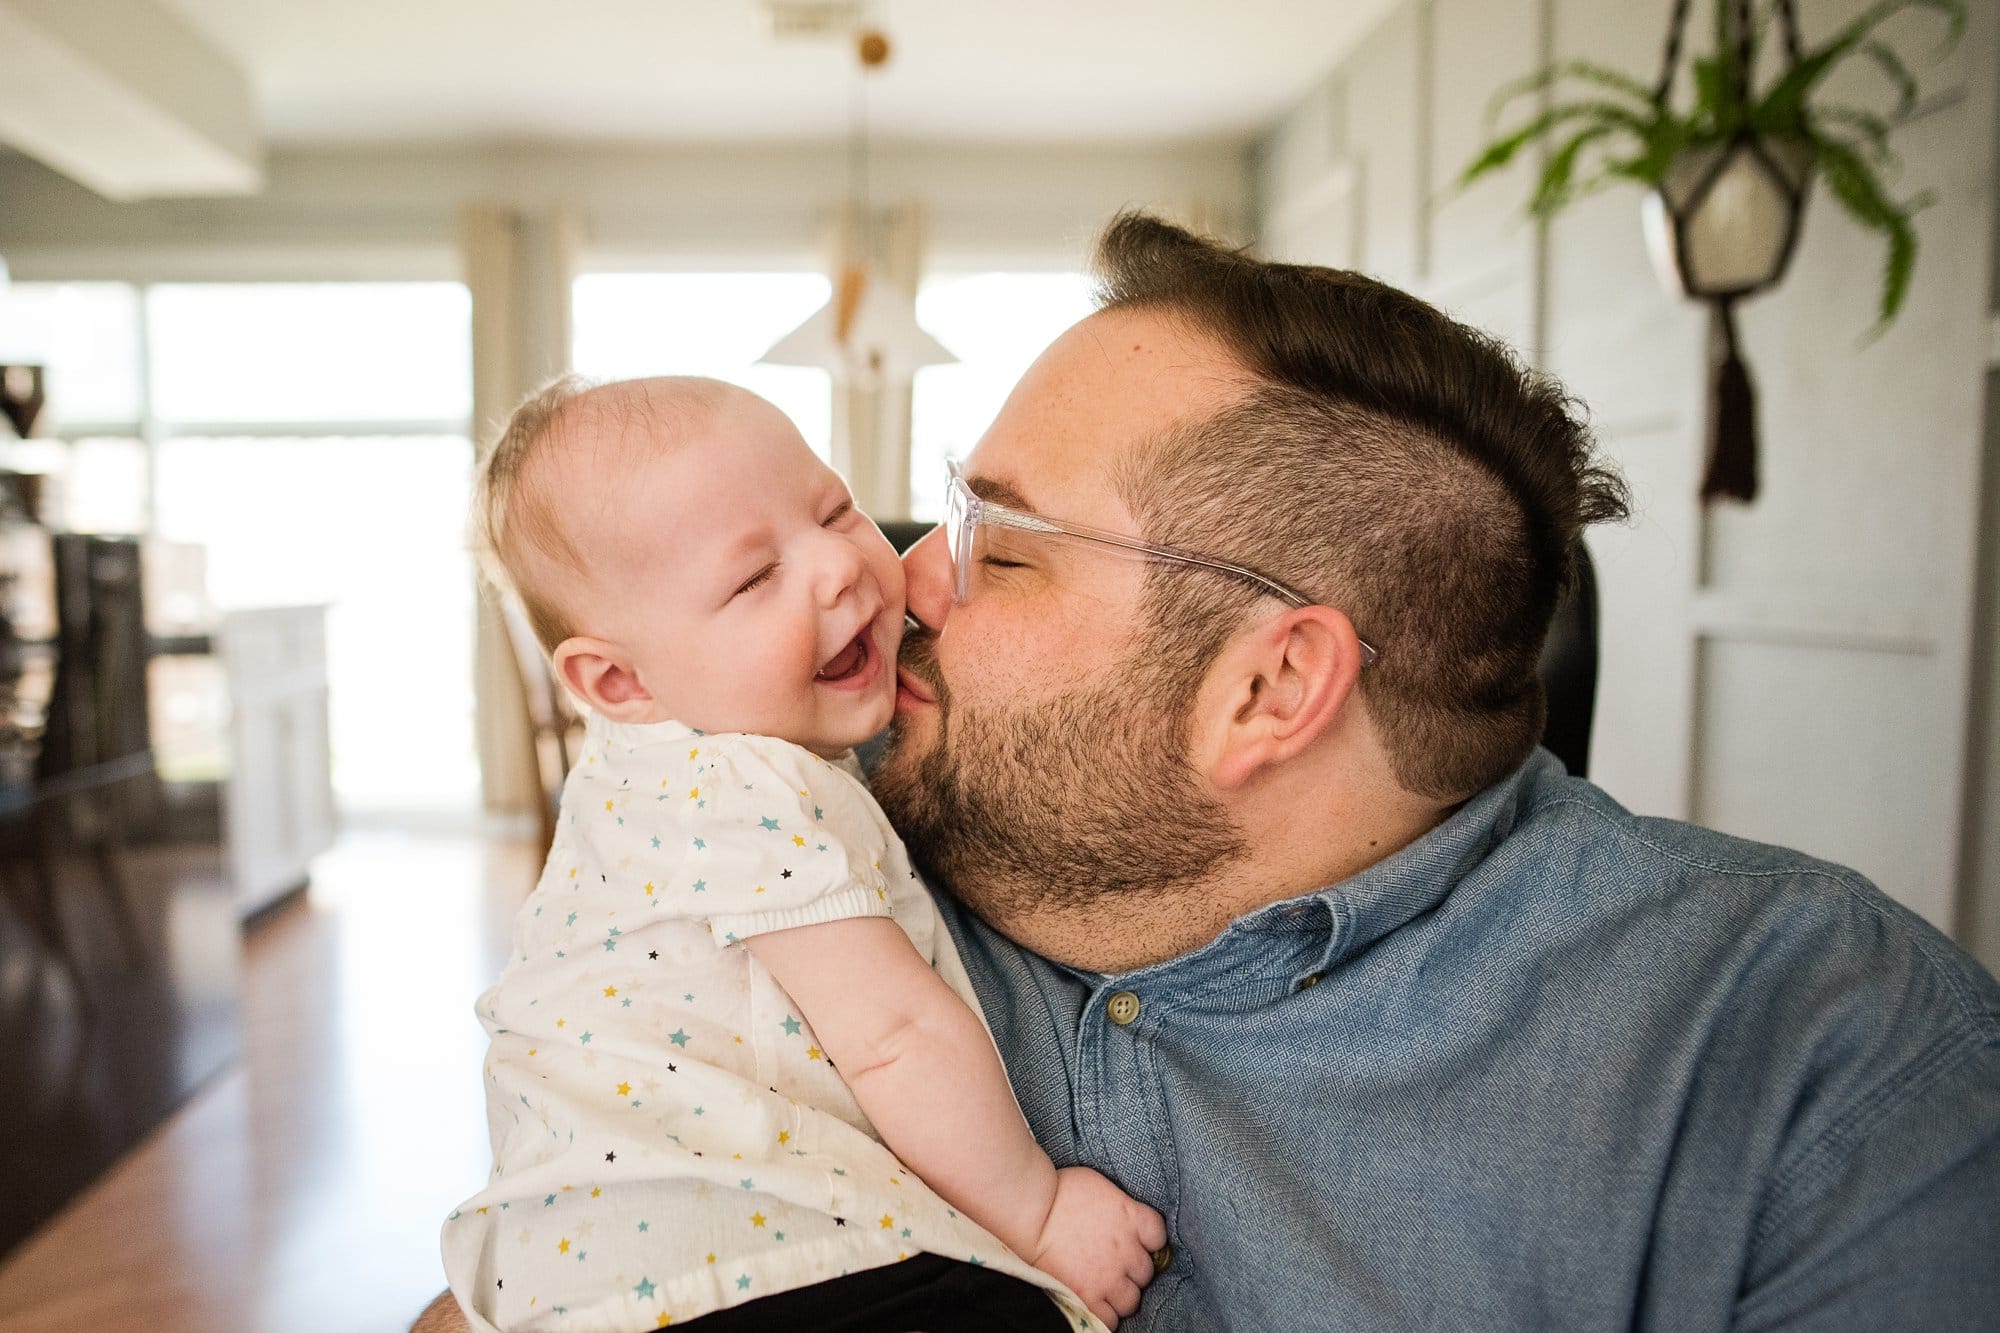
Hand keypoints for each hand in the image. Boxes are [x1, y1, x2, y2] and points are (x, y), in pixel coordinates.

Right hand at [1024, 1166, 1168, 1328]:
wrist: (1030, 1210)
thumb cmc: (1059, 1190)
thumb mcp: (1099, 1185)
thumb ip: (1118, 1205)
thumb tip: (1120, 1217)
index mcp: (1131, 1217)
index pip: (1158, 1237)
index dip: (1147, 1241)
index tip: (1133, 1242)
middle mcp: (1126, 1249)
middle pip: (1146, 1271)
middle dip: (1130, 1270)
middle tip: (1111, 1265)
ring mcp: (1109, 1276)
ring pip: (1131, 1300)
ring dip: (1120, 1295)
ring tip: (1103, 1287)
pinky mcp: (1088, 1296)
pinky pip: (1110, 1320)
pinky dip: (1105, 1315)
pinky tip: (1094, 1304)